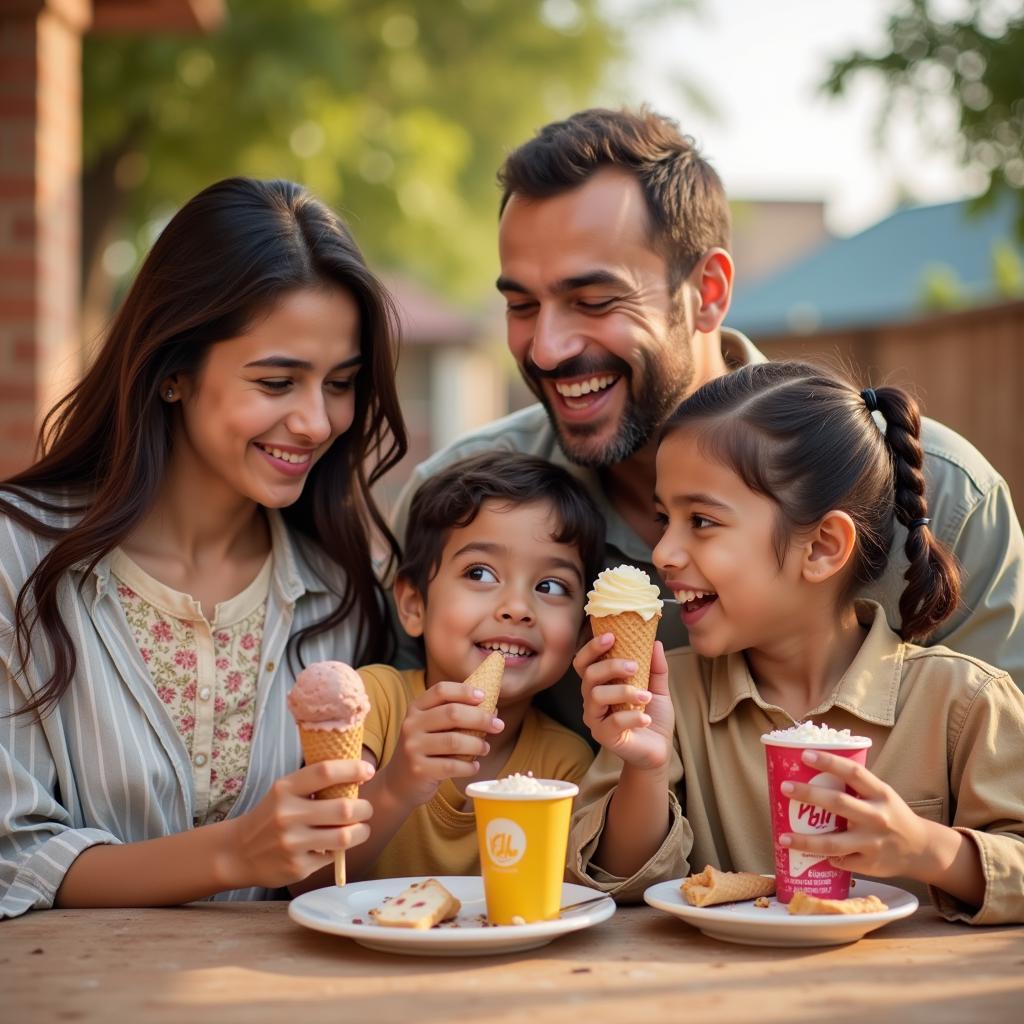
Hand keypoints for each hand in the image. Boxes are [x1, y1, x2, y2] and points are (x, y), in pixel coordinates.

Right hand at [225, 759, 374, 889]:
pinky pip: (332, 857)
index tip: (368, 771)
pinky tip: (334, 845)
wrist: (238, 852)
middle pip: (344, 808)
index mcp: (285, 789)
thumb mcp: (284, 792)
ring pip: (345, 837)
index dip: (352, 769)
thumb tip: (357, 774)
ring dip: (362, 831)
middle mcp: (287, 815)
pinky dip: (339, 850)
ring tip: (362, 828)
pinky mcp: (297, 867)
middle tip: (367, 809)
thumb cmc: (270, 815)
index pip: (325, 772)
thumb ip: (314, 784)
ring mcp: (292, 844)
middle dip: (365, 808)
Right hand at [378, 680, 504, 806]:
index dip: (464, 691)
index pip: (441, 690)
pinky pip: (452, 766)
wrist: (398, 782)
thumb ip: (456, 717)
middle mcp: (411, 724)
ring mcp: (413, 747)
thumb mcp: (432, 728)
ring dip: (477, 744)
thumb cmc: (425, 750)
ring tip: (485, 748)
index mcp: (416, 708)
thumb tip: (493, 711)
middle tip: (498, 726)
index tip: (484, 696)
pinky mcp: (418, 770)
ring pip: (454, 741)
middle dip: (480, 718)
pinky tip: (475, 766)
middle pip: (452, 713)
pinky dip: (469, 766)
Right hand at [575, 634, 673, 770]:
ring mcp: (595, 719)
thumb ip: (656, 667)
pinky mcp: (604, 736)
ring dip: (622, 691)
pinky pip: (612, 722)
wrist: (659, 750)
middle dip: (610, 666)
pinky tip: (646, 718)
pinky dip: (632, 717)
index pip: (584, 662)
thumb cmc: (653, 716)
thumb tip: (655, 642)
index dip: (592, 647)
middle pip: (589, 675)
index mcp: (600, 684)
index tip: (611, 636)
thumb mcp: (657, 688)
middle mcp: (592, 699)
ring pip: (596, 696)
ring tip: (645, 696)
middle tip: (633, 666)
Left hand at [779, 750, 932, 878]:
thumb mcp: (882, 794)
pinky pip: (840, 861)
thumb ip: (855, 786)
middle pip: (838, 803)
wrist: (922, 849)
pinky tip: (811, 856)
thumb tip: (813, 771)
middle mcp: (877, 816)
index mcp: (880, 794)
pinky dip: (824, 858)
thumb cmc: (892, 815)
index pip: (853, 773)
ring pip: (833, 843)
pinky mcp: (870, 864)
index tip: (805, 755)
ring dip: (805, 841)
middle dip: (808, 795)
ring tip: (782, 837)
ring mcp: (873, 842)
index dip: (829, 762)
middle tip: (785, 787)